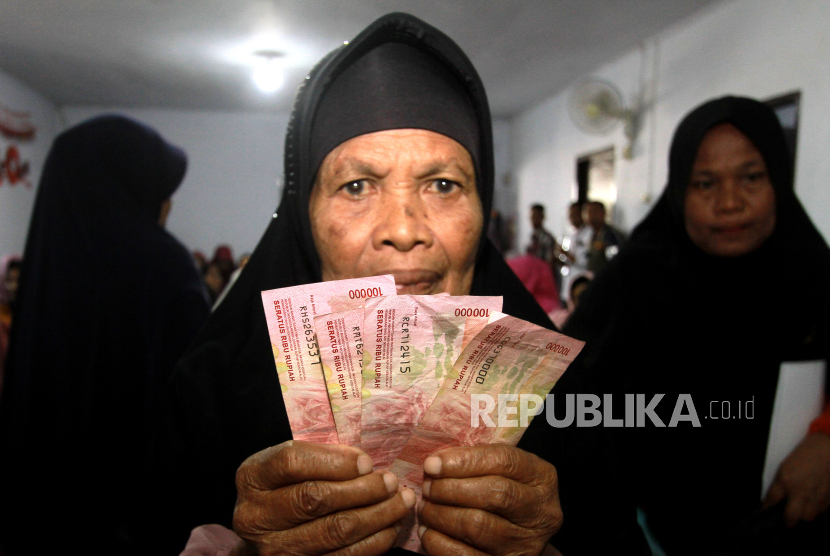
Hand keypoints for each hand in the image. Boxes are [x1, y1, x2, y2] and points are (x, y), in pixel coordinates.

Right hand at [233, 440, 415, 554]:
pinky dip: (375, 540)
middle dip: (363, 489)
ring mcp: (274, 549)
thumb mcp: (292, 464)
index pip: (292, 462)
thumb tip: (365, 465)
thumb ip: (321, 456)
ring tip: (401, 500)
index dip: (335, 460)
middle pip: (316, 498)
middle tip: (392, 482)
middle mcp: (255, 516)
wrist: (268, 533)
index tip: (367, 462)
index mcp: (252, 477)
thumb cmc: (288, 487)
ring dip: (378, 514)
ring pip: (335, 530)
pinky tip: (391, 525)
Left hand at [417, 444, 561, 555]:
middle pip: (493, 494)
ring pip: (478, 526)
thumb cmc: (504, 494)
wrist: (519, 538)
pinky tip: (428, 532)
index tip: (432, 464)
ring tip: (425, 508)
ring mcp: (527, 544)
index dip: (465, 461)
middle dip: (450, 489)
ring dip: (441, 515)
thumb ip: (478, 462)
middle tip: (427, 488)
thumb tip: (435, 463)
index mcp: (542, 478)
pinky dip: (439, 543)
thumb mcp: (504, 472)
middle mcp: (541, 512)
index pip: (504, 461)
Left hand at [763, 433, 829, 526]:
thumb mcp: (786, 466)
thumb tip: (774, 499)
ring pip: (809, 517)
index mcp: (787, 480)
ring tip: (801, 515)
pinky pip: (822, 512)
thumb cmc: (805, 455)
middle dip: (788, 522)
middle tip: (786, 524)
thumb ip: (780, 484)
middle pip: (793, 516)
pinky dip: (817, 512)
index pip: (772, 500)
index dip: (766, 508)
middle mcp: (802, 491)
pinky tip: (814, 508)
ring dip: (804, 518)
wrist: (828, 449)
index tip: (764, 513)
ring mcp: (817, 496)